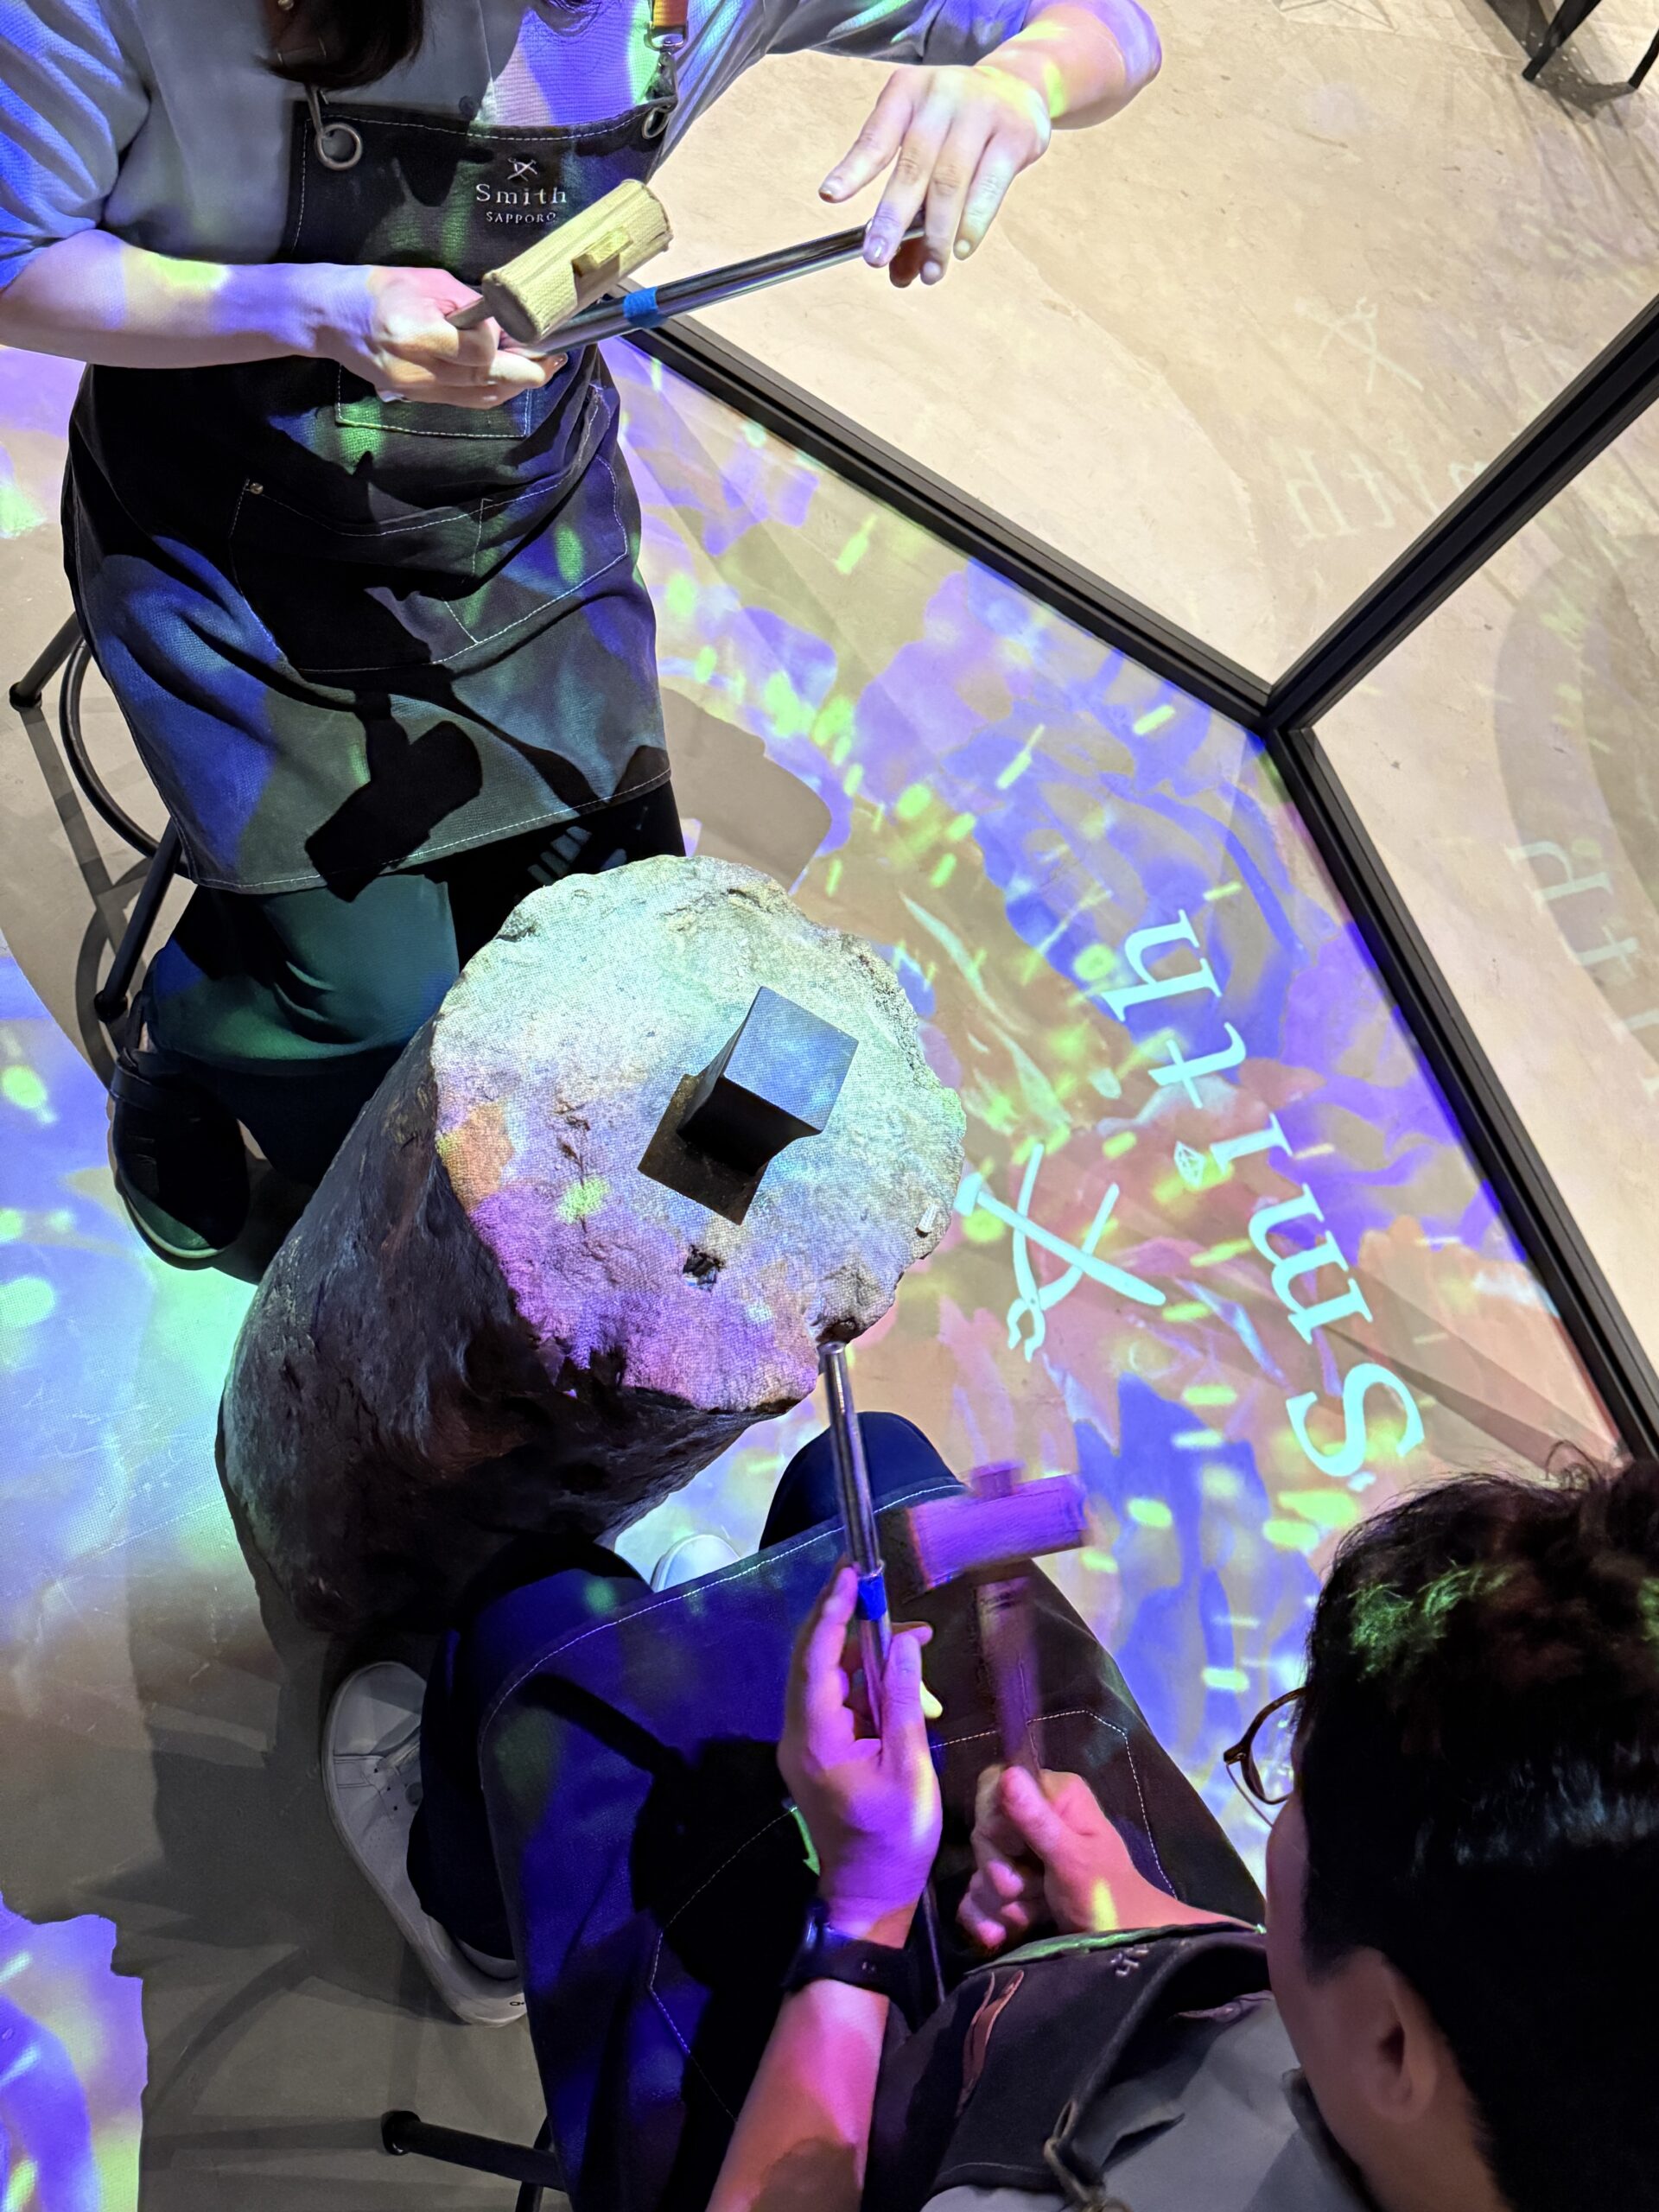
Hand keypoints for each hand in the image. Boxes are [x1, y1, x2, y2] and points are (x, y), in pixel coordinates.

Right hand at [312, 264, 565, 406]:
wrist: (330, 318)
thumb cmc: (379, 289)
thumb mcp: (426, 282)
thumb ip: (469, 305)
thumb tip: (509, 321)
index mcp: (416, 334)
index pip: (479, 350)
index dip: (506, 342)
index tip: (525, 330)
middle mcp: (417, 370)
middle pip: (487, 381)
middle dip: (528, 371)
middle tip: (556, 358)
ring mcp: (417, 390)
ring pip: (482, 397)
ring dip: (515, 385)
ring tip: (541, 367)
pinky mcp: (416, 399)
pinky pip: (466, 401)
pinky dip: (493, 390)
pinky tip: (510, 376)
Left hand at [779, 1565, 941, 1938]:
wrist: (870, 1898)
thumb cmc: (894, 1841)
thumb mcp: (910, 1768)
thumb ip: (904, 1700)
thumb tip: (903, 1643)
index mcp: (816, 1737)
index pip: (816, 1656)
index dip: (833, 1610)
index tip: (853, 1572)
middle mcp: (800, 1733)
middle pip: (816, 1660)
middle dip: (852, 1624)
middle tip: (886, 1595)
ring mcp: (806, 1743)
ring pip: (830, 1678)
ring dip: (870, 1660)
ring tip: (917, 1651)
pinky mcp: (819, 1752)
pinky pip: (839, 1701)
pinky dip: (869, 1686)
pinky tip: (905, 1687)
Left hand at [820, 63, 1050, 287]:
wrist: (1020, 86)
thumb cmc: (958, 126)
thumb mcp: (926, 147)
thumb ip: (909, 204)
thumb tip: (898, 273)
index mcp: (907, 93)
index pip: (876, 136)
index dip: (854, 168)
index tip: (830, 196)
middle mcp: (941, 96)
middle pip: (912, 165)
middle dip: (892, 218)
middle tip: (875, 258)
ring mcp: (980, 112)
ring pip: (950, 182)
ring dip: (936, 235)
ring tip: (929, 273)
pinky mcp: (1014, 134)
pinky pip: (989, 187)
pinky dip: (973, 223)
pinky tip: (961, 249)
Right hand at [960, 1765, 1220, 1948]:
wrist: (1120, 1945)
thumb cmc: (1107, 1897)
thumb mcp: (1074, 1860)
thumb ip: (1038, 1820)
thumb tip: (1008, 1774)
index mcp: (1054, 1795)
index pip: (996, 1783)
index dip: (995, 1819)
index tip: (1014, 1849)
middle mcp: (1035, 1817)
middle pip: (984, 1831)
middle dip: (999, 1869)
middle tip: (1026, 1891)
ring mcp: (1021, 1856)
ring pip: (980, 1869)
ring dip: (999, 1901)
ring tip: (1028, 1917)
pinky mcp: (1011, 1888)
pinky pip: (977, 1896)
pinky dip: (984, 1917)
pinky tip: (998, 1934)